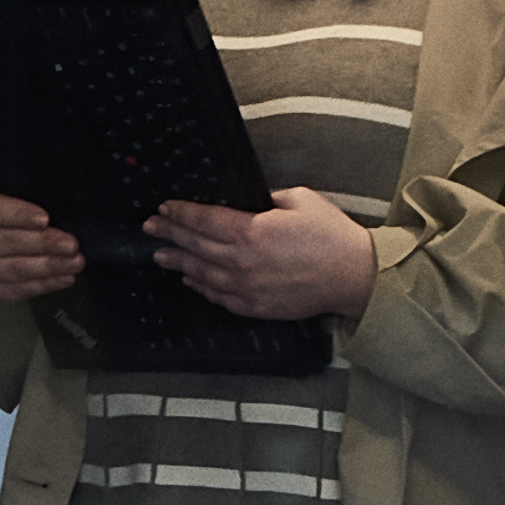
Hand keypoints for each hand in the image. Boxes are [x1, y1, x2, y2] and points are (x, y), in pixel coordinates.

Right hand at [0, 182, 84, 304]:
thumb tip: (59, 210)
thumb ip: (25, 199)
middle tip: (71, 245)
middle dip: (43, 244)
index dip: (18, 215)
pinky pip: (19, 289)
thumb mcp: (3, 197)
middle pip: (6, 243)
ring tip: (75, 262)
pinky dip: (46, 284)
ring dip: (49, 267)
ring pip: (15, 270)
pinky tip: (65, 277)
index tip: (45, 218)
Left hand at [141, 192, 379, 325]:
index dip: (179, 213)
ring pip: (202, 273)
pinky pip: (220, 297)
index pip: (203, 219)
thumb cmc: (332, 236)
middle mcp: (242, 261)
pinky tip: (192, 279)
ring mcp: (247, 287)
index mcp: (251, 231)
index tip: (164, 208)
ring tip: (160, 255)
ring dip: (178, 262)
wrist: (354, 276)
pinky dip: (202, 287)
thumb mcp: (300, 200)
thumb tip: (249, 200)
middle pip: (195, 246)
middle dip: (170, 235)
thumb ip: (267, 198)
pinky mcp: (256, 306)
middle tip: (150, 228)